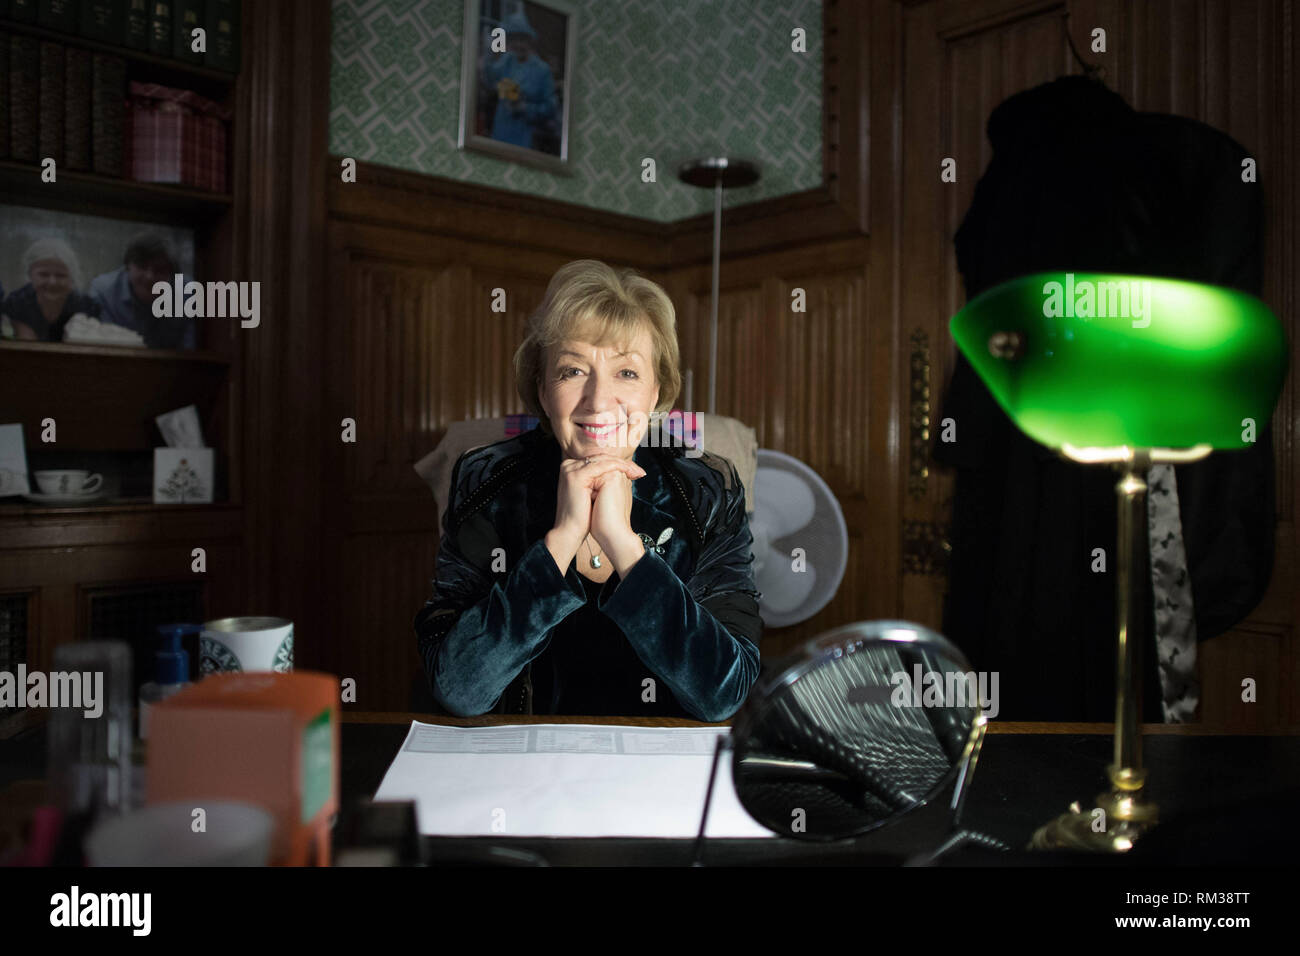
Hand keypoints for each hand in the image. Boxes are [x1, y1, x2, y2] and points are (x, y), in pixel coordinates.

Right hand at [547, 455, 643, 571]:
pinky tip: (628, 472)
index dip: (619, 465)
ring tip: (637, 472)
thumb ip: (602, 479)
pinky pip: (601, 466)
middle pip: (601, 459)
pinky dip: (617, 467)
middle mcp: (569, 465)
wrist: (571, 531)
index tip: (636, 472)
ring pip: (602, 461)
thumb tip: (622, 472)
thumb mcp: (594, 493)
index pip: (599, 461)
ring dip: (623, 465)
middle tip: (640, 471)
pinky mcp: (576, 475)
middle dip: (624, 464)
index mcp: (572, 468)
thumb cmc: (584, 516)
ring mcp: (570, 469)